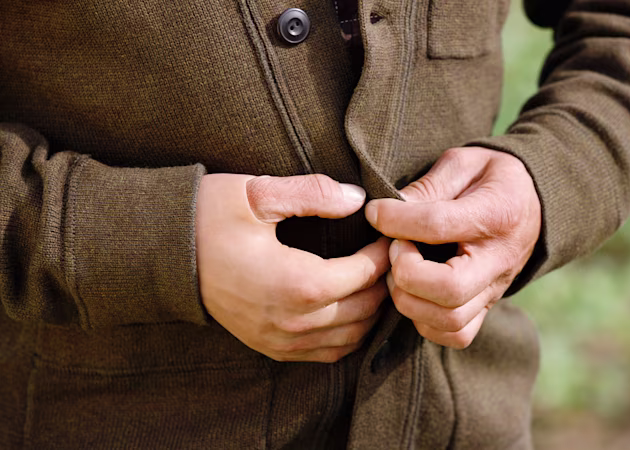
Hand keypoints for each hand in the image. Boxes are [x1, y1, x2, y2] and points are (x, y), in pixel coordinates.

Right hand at [196, 173, 389, 361]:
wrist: (160, 255)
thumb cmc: (207, 218)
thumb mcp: (257, 193)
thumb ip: (312, 193)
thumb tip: (357, 200)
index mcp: (296, 283)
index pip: (364, 274)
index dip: (383, 253)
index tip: (387, 233)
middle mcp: (293, 322)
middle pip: (365, 309)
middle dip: (383, 282)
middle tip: (387, 255)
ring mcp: (281, 340)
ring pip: (351, 338)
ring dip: (370, 310)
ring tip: (373, 279)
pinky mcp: (270, 347)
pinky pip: (327, 354)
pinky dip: (349, 335)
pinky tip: (350, 308)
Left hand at [365, 147, 540, 348]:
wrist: (532, 202)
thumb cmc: (491, 178)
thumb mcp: (463, 163)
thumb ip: (428, 185)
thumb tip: (386, 211)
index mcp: (497, 213)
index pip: (439, 225)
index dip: (396, 220)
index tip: (375, 212)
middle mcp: (499, 260)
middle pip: (449, 290)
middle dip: (406, 273)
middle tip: (393, 248)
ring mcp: (495, 291)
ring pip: (450, 320)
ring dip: (410, 300)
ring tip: (399, 271)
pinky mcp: (487, 308)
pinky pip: (456, 335)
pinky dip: (425, 322)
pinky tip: (414, 293)